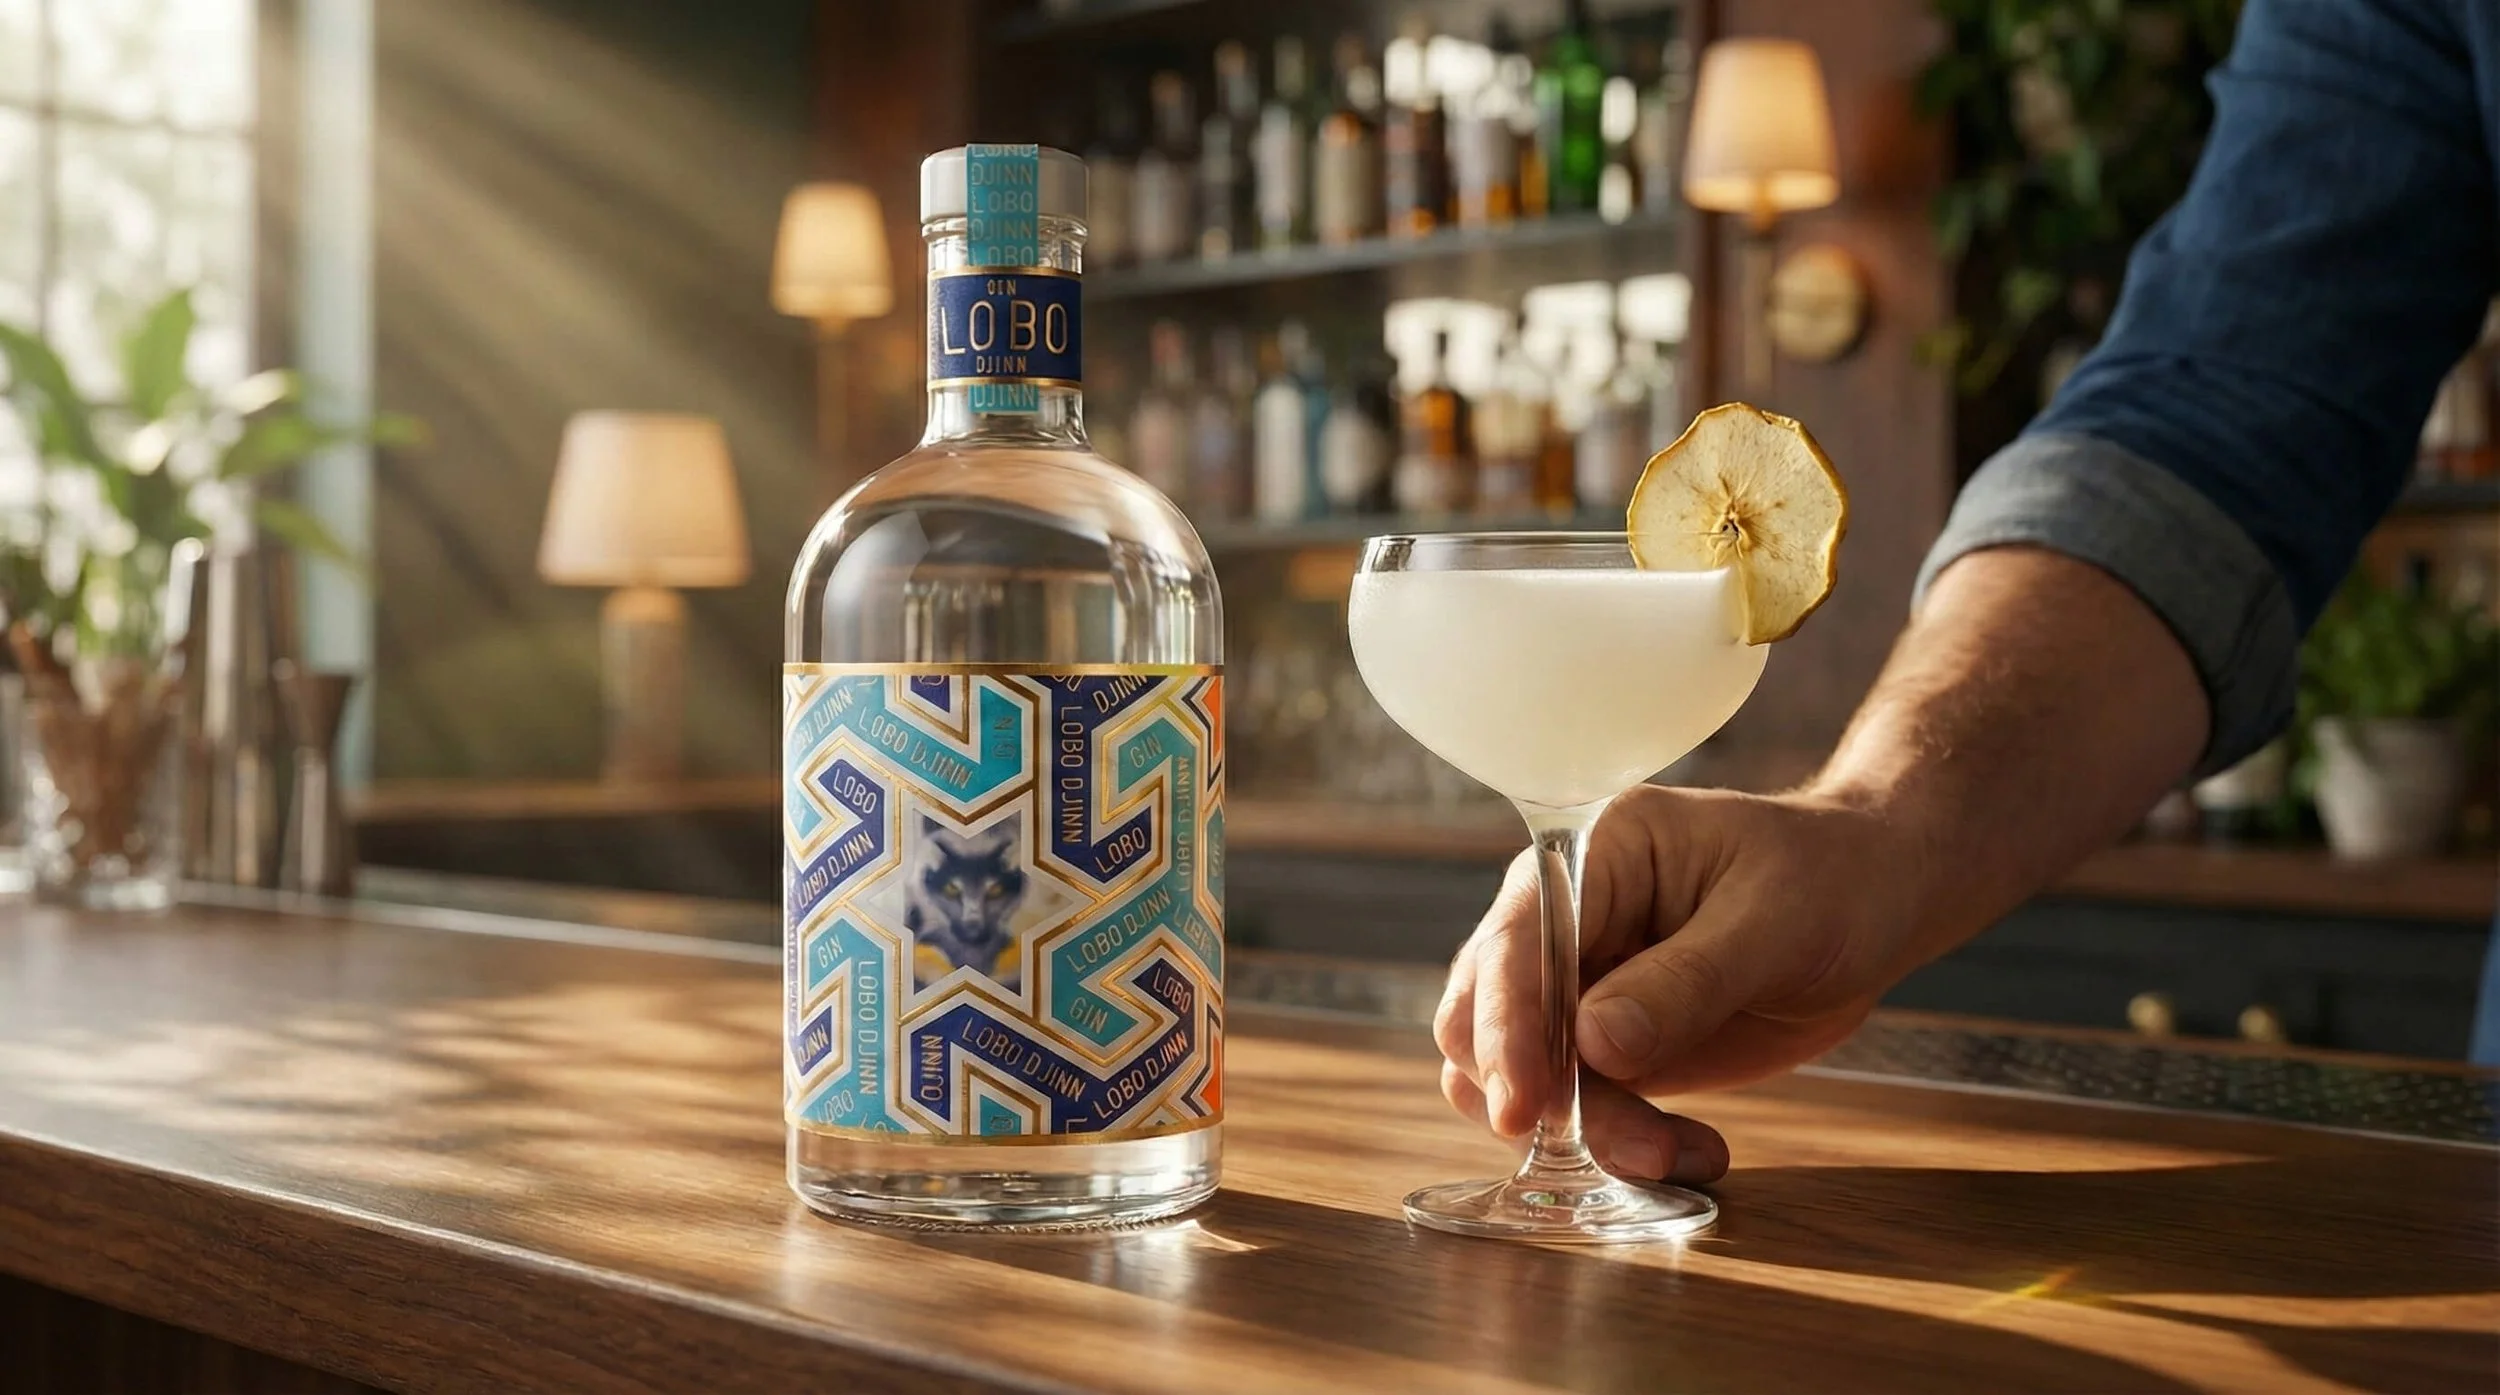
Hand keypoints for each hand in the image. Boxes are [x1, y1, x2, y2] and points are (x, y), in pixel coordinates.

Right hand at [1433, 784, 1932, 1184]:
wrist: (1874, 901)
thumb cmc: (1829, 881)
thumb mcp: (1772, 922)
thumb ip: (1684, 981)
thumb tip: (1593, 1043)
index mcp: (1592, 855)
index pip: (1516, 939)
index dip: (1506, 1024)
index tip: (1521, 1106)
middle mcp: (1566, 917)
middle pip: (1489, 1013)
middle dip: (1539, 1091)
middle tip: (1624, 1145)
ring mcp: (1580, 982)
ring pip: (1523, 1073)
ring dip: (1584, 1128)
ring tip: (1674, 1154)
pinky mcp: (1606, 1042)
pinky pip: (1577, 1105)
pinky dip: (1617, 1142)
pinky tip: (1690, 1152)